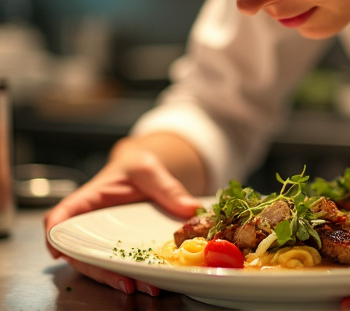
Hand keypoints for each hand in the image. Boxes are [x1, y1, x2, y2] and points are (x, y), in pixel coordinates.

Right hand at [45, 137, 202, 295]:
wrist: (142, 170)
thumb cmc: (135, 166)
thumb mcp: (149, 170)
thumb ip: (166, 187)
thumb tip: (190, 208)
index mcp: (89, 198)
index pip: (61, 214)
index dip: (55, 233)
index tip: (58, 250)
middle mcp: (90, 221)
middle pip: (81, 250)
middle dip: (101, 270)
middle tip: (126, 283)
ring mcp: (102, 236)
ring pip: (100, 262)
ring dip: (118, 278)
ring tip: (145, 287)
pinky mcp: (117, 244)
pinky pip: (118, 261)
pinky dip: (131, 273)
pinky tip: (150, 282)